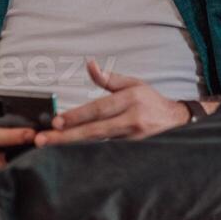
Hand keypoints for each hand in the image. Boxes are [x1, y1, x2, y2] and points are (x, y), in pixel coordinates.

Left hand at [35, 59, 188, 145]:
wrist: (177, 121)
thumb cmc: (150, 100)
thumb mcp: (133, 84)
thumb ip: (109, 79)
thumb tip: (90, 64)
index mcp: (131, 99)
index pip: (99, 108)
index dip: (77, 115)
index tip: (56, 121)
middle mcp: (132, 119)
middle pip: (94, 130)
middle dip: (66, 136)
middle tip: (43, 139)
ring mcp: (133, 137)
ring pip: (98, 142)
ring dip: (72, 145)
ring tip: (50, 146)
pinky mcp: (133, 150)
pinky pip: (105, 150)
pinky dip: (87, 152)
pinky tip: (69, 154)